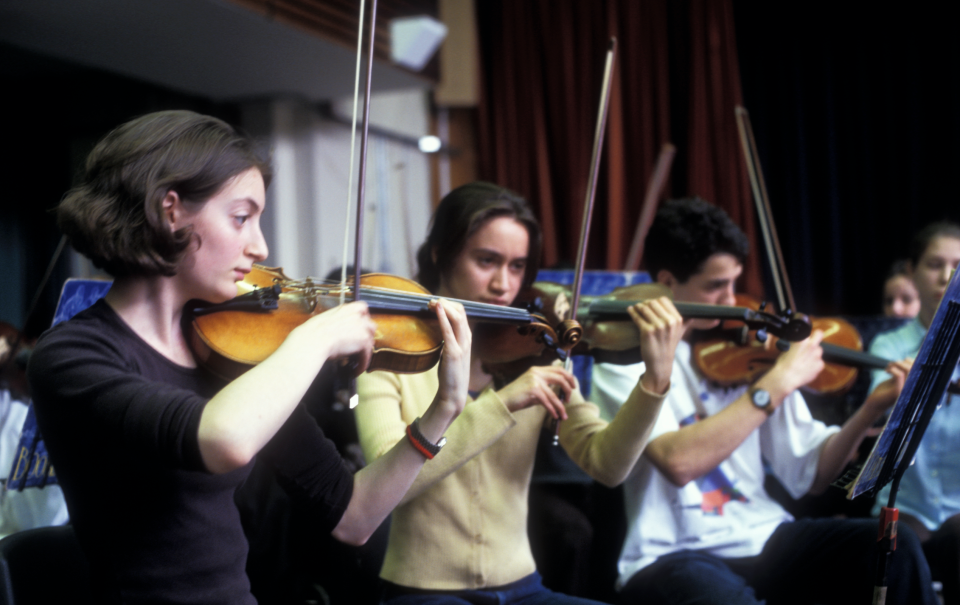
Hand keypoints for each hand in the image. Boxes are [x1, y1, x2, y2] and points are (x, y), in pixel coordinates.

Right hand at [288, 301, 376, 370]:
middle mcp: (357, 315)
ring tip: (357, 359)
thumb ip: (338, 322)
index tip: (360, 327)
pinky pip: (367, 355)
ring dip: (364, 350)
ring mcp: (362, 328)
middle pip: (369, 326)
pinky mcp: (364, 341)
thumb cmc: (313, 332)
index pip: (363, 309)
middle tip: (358, 346)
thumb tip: (337, 332)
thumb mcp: (326, 320)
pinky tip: (356, 369)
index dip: (363, 320)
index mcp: (348, 308)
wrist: (313, 340)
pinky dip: (362, 364)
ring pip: (370, 340)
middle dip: (365, 336)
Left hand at [431, 299, 471, 414]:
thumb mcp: (451, 353)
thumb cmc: (450, 374)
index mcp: (467, 339)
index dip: (449, 305)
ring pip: (457, 317)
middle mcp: (467, 339)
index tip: (435, 303)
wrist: (454, 393)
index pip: (462, 314)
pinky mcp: (453, 352)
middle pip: (460, 312)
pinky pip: (448, 330)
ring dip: (443, 306)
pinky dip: (442, 316)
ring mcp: (461, 345)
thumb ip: (449, 341)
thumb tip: (439, 329)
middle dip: (446, 302)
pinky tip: (436, 308)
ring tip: (431, 302)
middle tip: (430, 301)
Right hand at [496, 365, 576, 419]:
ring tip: (563, 415)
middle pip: (560, 378)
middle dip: (568, 389)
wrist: (503, 401)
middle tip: (569, 400)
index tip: (573, 386)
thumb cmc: (518, 397)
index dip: (568, 377)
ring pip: (554, 394)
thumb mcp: (533, 389)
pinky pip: (547, 402)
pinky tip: (555, 415)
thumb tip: (561, 396)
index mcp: (537, 370)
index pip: (558, 369)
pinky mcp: (533, 389)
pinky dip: (553, 410)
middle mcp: (536, 372)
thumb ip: (545, 388)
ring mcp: (535, 380)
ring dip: (560, 406)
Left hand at [627, 297, 684, 393]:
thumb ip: (685, 323)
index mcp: (677, 319)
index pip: (664, 300)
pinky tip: (629, 310)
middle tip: (641, 306)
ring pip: (644, 308)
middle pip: (653, 302)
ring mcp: (658, 326)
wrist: (661, 363)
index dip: (655, 300)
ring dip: (638, 306)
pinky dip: (632, 312)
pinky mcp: (647, 331)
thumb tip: (693, 316)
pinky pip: (637, 317)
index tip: (650, 304)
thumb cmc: (668, 347)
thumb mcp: (680, 334)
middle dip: (645, 303)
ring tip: (635, 307)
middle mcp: (669, 321)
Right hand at [764, 329, 824, 394]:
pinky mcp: (820, 365)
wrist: (786, 377)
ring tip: (805, 362)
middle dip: (816, 340)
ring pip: (819, 352)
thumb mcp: (787, 349)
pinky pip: (819, 363)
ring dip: (814, 355)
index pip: (813, 331)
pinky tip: (807, 369)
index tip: (810, 337)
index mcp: (802, 340)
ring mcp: (818, 355)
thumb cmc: (784, 364)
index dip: (812, 335)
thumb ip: (797, 344)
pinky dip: (814, 365)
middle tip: (811, 346)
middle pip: (819, 338)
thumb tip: (800, 343)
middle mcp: (812, 346)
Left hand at [865, 358, 912, 413]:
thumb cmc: (885, 390)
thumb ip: (904, 372)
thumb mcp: (897, 379)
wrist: (875, 403)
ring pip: (909, 370)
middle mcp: (913, 388)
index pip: (922, 369)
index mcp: (914, 385)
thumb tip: (908, 359)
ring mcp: (906, 390)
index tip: (902, 361)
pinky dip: (893, 369)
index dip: (913, 361)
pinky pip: (899, 375)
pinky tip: (887, 371)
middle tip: (893, 364)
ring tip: (889, 367)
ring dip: (897, 364)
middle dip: (904, 361)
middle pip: (917, 368)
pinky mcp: (898, 391)